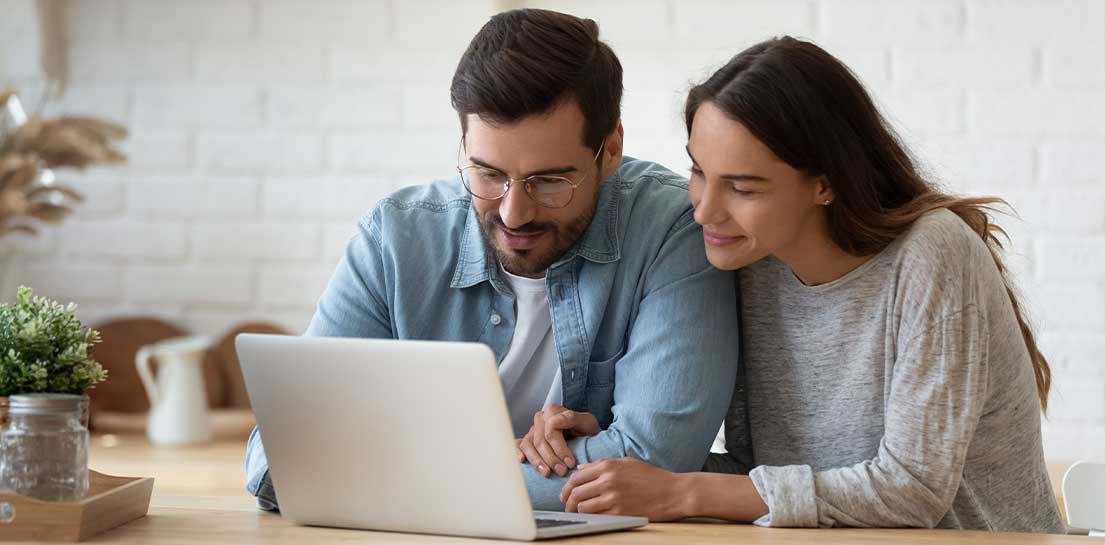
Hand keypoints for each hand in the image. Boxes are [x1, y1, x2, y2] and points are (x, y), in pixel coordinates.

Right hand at [517, 405, 600, 477]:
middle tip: (562, 471)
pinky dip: (518, 452)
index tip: (570, 463)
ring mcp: (533, 429)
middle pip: (540, 440)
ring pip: (528, 445)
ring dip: (537, 461)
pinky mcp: (528, 440)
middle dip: (551, 458)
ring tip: (547, 473)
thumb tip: (555, 423)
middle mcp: (541, 419)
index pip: (551, 430)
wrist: (585, 436)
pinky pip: (519, 446)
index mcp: (553, 412)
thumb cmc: (586, 430)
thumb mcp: (587, 422)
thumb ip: (573, 418)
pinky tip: (522, 461)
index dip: (560, 448)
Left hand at [559, 457, 688, 520]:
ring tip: (578, 513)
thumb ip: (602, 464)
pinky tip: (592, 518)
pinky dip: (591, 517)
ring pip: (582, 506)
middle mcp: (608, 480)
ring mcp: (613, 497)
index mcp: (608, 466)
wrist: (674, 492)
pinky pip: (596, 516)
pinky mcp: (620, 512)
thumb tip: (580, 468)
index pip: (576, 476)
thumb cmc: (651, 477)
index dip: (566, 487)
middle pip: (576, 492)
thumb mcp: (626, 463)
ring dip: (577, 511)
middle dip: (567, 501)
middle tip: (567, 507)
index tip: (564, 494)